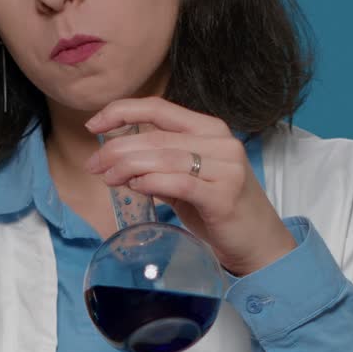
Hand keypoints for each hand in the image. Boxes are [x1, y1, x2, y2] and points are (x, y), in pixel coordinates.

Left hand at [85, 97, 295, 275]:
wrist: (259, 243)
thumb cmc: (219, 208)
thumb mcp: (188, 178)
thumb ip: (158, 165)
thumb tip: (114, 162)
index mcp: (210, 129)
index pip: (159, 108)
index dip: (122, 111)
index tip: (93, 124)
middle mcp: (221, 142)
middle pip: (156, 136)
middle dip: (117, 148)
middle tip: (94, 165)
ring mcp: (226, 168)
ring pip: (164, 157)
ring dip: (128, 167)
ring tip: (107, 178)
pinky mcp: (224, 196)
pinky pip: (179, 182)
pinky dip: (152, 183)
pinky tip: (135, 188)